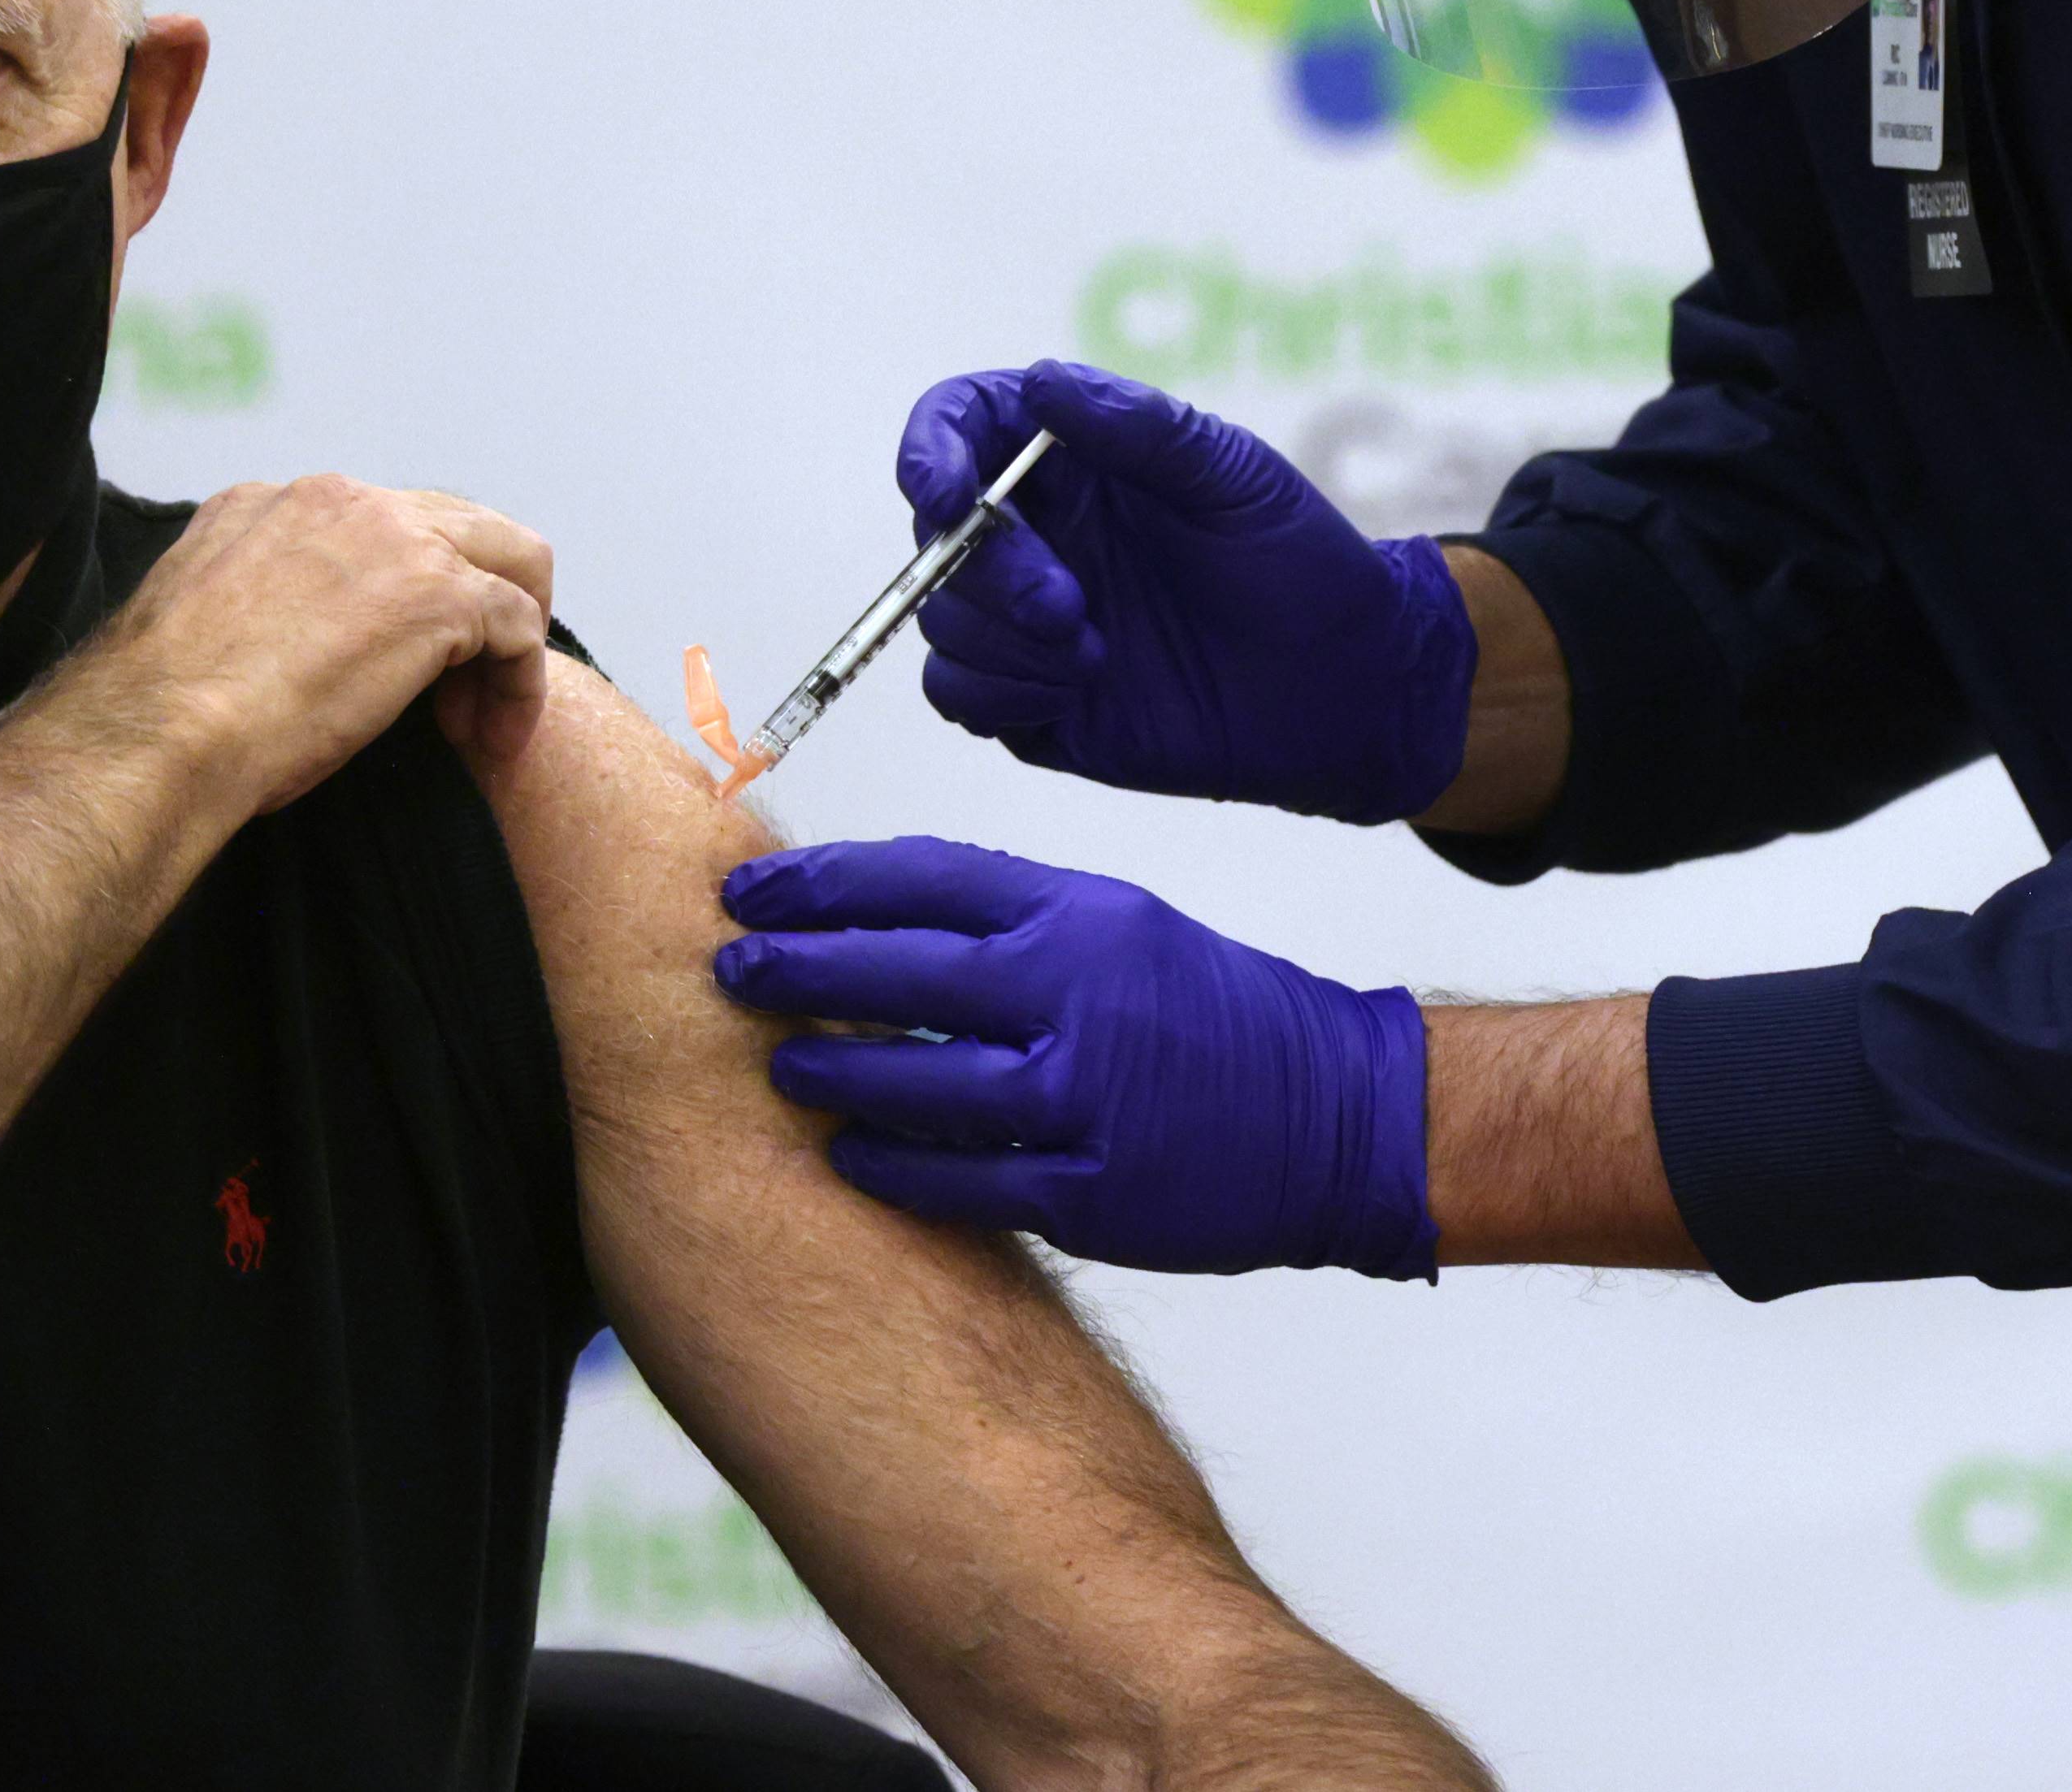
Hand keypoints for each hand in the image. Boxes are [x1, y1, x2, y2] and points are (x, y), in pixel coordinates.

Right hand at [103, 477, 553, 812]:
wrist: (161, 732)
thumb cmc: (165, 713)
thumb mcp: (203, 627)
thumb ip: (248, 606)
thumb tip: (274, 644)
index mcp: (268, 504)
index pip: (374, 526)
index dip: (397, 596)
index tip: (385, 666)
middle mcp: (339, 500)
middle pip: (455, 524)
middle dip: (471, 599)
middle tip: (458, 686)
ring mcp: (396, 538)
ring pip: (509, 559)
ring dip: (506, 642)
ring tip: (484, 719)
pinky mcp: (440, 593)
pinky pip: (521, 625)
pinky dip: (522, 686)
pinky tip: (492, 741)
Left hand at [711, 838, 1433, 1279]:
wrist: (1341, 1114)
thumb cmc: (1215, 1015)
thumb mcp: (1119, 925)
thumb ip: (1006, 919)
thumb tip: (872, 920)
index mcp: (1080, 915)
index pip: (921, 877)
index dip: (821, 882)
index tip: (751, 889)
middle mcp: (1077, 994)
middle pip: (901, 970)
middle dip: (798, 967)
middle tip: (730, 967)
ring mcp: (1084, 1098)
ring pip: (919, 1082)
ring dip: (834, 1071)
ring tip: (781, 1065)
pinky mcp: (1094, 1193)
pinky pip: (965, 1180)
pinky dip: (896, 1167)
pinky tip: (849, 1155)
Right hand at [903, 360, 1476, 822]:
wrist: (1348, 692)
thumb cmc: (1301, 564)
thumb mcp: (1235, 478)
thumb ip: (1139, 428)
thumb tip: (1040, 381)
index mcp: (1075, 463)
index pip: (961, 427)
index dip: (930, 451)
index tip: (943, 491)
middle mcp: (1039, 535)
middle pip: (938, 534)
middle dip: (984, 570)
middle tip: (1064, 605)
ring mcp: (1029, 622)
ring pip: (941, 620)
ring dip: (1000, 640)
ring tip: (1093, 654)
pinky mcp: (1034, 701)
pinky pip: (957, 694)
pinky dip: (997, 692)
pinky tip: (1074, 691)